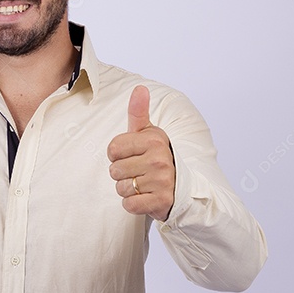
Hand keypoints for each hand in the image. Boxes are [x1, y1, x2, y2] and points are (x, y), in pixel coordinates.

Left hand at [107, 85, 175, 220]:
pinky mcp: (161, 202)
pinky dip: (133, 204)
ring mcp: (161, 181)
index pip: (112, 149)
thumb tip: (140, 88)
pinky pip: (129, 205)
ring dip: (128, 190)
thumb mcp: (148, 133)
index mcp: (153, 140)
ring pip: (121, 188)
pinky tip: (145, 197)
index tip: (131, 155)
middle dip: (122, 174)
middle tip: (139, 172)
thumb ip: (139, 112)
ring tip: (143, 184)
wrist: (181, 187)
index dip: (116, 155)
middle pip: (114, 170)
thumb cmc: (156, 157)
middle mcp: (159, 159)